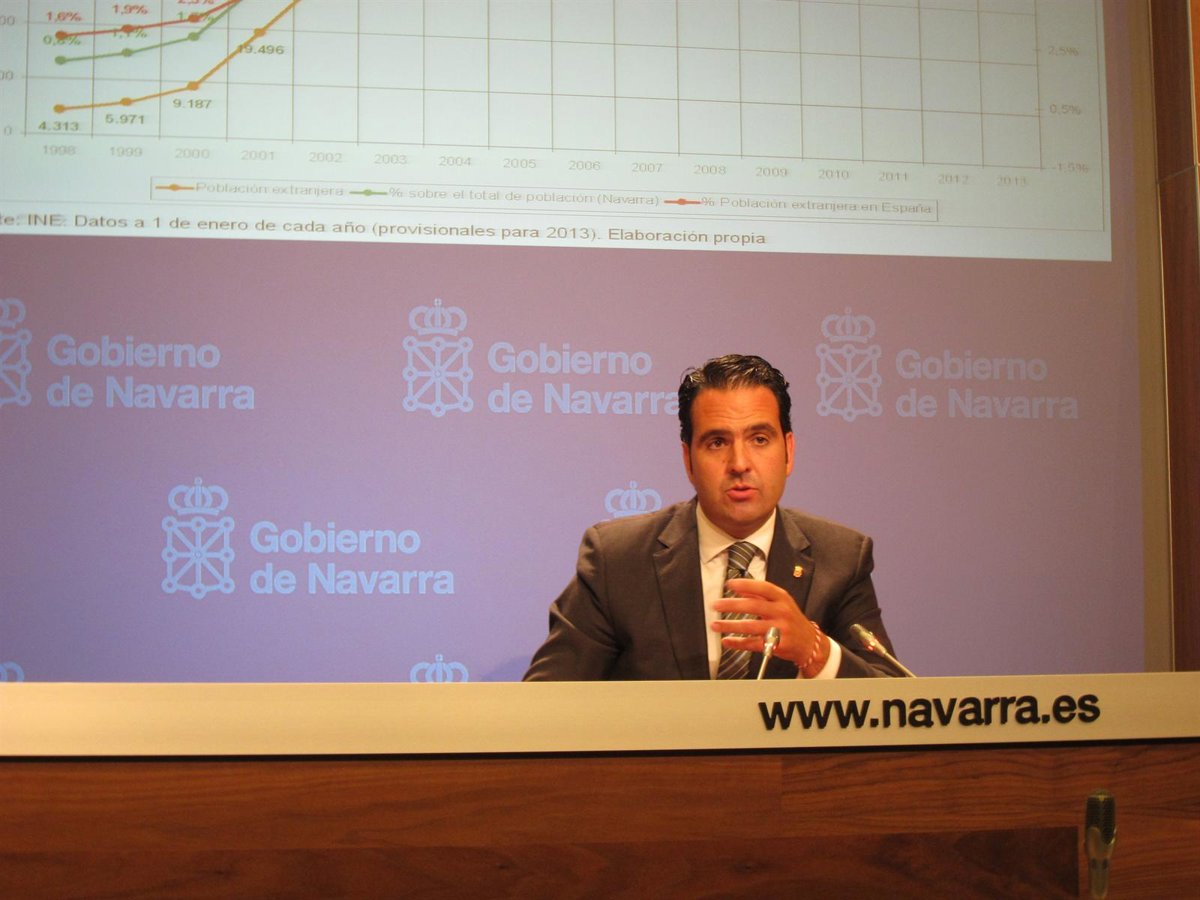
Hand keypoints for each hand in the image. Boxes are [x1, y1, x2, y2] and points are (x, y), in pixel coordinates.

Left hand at [712, 578, 827, 672]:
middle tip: (716, 605)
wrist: (810, 643)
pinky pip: (753, 643)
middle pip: (753, 606)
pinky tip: (727, 641)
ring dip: (730, 626)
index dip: (745, 585)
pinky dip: (738, 643)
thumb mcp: (781, 602)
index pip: (763, 588)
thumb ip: (761, 595)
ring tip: (715, 625)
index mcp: (782, 598)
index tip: (729, 584)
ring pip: (750, 626)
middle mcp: (781, 612)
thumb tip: (740, 588)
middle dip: (731, 605)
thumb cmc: (792, 620)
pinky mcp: (776, 645)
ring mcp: (780, 629)